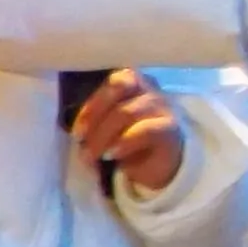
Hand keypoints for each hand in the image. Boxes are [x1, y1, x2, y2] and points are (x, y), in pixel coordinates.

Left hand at [71, 69, 185, 194]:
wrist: (163, 165)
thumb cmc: (131, 142)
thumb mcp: (110, 127)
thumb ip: (97, 119)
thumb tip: (78, 132)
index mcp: (133, 83)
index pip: (112, 82)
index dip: (92, 105)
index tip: (77, 132)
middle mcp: (150, 88)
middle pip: (120, 86)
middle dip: (95, 115)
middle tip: (82, 142)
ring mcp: (162, 107)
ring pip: (128, 111)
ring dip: (103, 135)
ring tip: (92, 155)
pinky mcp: (170, 129)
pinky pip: (147, 130)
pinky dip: (125, 142)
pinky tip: (113, 154)